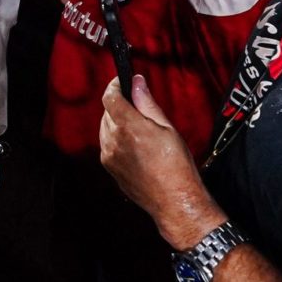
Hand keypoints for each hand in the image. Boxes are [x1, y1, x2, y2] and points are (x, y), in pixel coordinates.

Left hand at [99, 74, 226, 247]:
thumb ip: (147, 103)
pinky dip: (116, 139)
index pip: (110, 97)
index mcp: (129, 127)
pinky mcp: (110, 168)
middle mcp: (114, 141)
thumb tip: (138, 82)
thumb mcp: (167, 128)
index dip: (114, 85)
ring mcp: (109, 156)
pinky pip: (107, 145)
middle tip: (139, 108)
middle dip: (119, 105)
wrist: (174, 200)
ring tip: (139, 129)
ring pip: (105, 129)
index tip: (122, 81)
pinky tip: (134, 145)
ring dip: (116, 122)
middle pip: (107, 112)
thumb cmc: (177, 166)